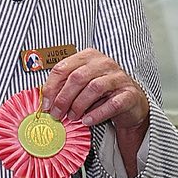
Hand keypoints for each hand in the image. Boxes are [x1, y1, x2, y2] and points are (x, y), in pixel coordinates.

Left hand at [39, 48, 150, 169]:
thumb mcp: (82, 86)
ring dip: (79, 105)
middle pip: (77, 77)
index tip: (46, 104)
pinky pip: (112, 103)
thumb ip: (66, 88)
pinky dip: (97, 114)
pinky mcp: (129, 94)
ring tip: (73, 117)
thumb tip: (47, 102)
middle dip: (63, 98)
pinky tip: (88, 121)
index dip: (51, 87)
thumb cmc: (103, 93)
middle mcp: (104, 63)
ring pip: (94, 88)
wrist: (131, 103)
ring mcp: (118, 77)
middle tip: (57, 114)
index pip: (64, 68)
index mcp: (88, 57)